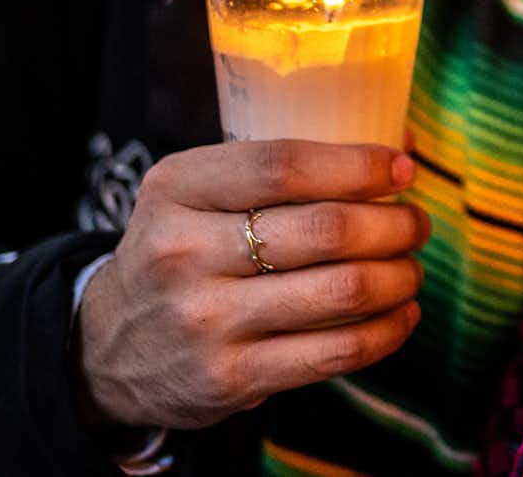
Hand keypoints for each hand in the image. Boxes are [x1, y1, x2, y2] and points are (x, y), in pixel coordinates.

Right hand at [75, 141, 426, 429]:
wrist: (107, 346)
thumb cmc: (180, 251)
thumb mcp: (195, 193)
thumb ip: (277, 170)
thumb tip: (401, 143)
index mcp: (178, 187)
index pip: (285, 166)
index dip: (358, 165)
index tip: (401, 169)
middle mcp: (184, 252)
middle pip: (327, 230)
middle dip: (393, 225)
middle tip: (415, 224)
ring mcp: (206, 320)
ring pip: (341, 292)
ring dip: (399, 277)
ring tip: (411, 270)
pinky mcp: (229, 378)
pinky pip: (333, 353)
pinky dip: (385, 332)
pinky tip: (400, 316)